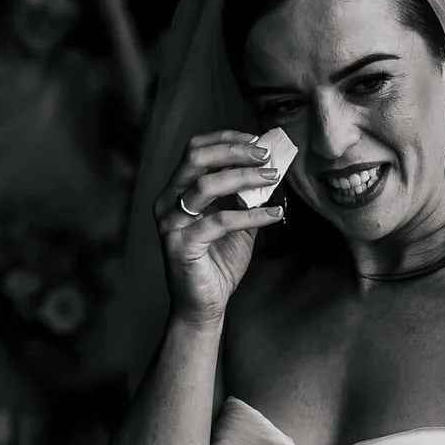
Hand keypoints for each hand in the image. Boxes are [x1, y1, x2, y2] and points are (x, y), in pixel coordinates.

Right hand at [154, 131, 287, 326]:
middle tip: (265, 156)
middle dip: (234, 152)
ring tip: (273, 178)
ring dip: (244, 177)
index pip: (196, 150)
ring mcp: (171, 223)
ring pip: (205, 185)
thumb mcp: (238, 221)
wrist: (204, 305)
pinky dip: (252, 214)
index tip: (257, 139)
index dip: (226, 139)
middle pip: (196, 159)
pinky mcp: (181, 245)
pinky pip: (220, 221)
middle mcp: (168, 202)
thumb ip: (247, 196)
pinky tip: (276, 214)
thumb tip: (272, 167)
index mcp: (177, 191)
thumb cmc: (218, 262)